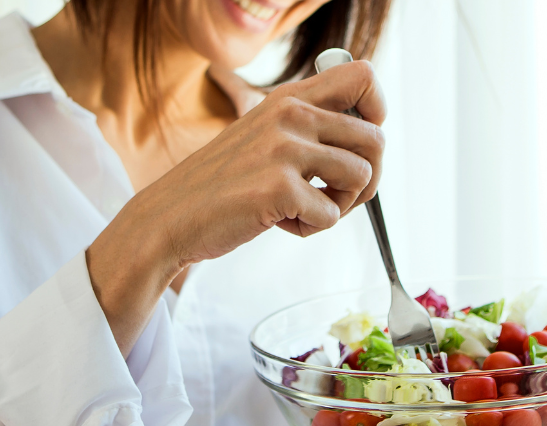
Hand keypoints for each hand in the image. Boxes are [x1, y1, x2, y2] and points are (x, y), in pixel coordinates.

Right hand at [87, 61, 386, 353]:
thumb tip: (369, 131)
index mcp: (289, 98)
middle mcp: (290, 115)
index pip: (363, 75)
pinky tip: (280, 222)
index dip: (376, 111)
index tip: (359, 145)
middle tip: (336, 196)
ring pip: (362, 177)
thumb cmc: (222, 184)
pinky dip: (311, 229)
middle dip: (367, 179)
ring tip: (305, 209)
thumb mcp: (263, 135)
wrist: (170, 217)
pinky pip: (331, 216)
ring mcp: (284, 150)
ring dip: (340, 206)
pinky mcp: (279, 188)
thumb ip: (306, 125)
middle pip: (376, 138)